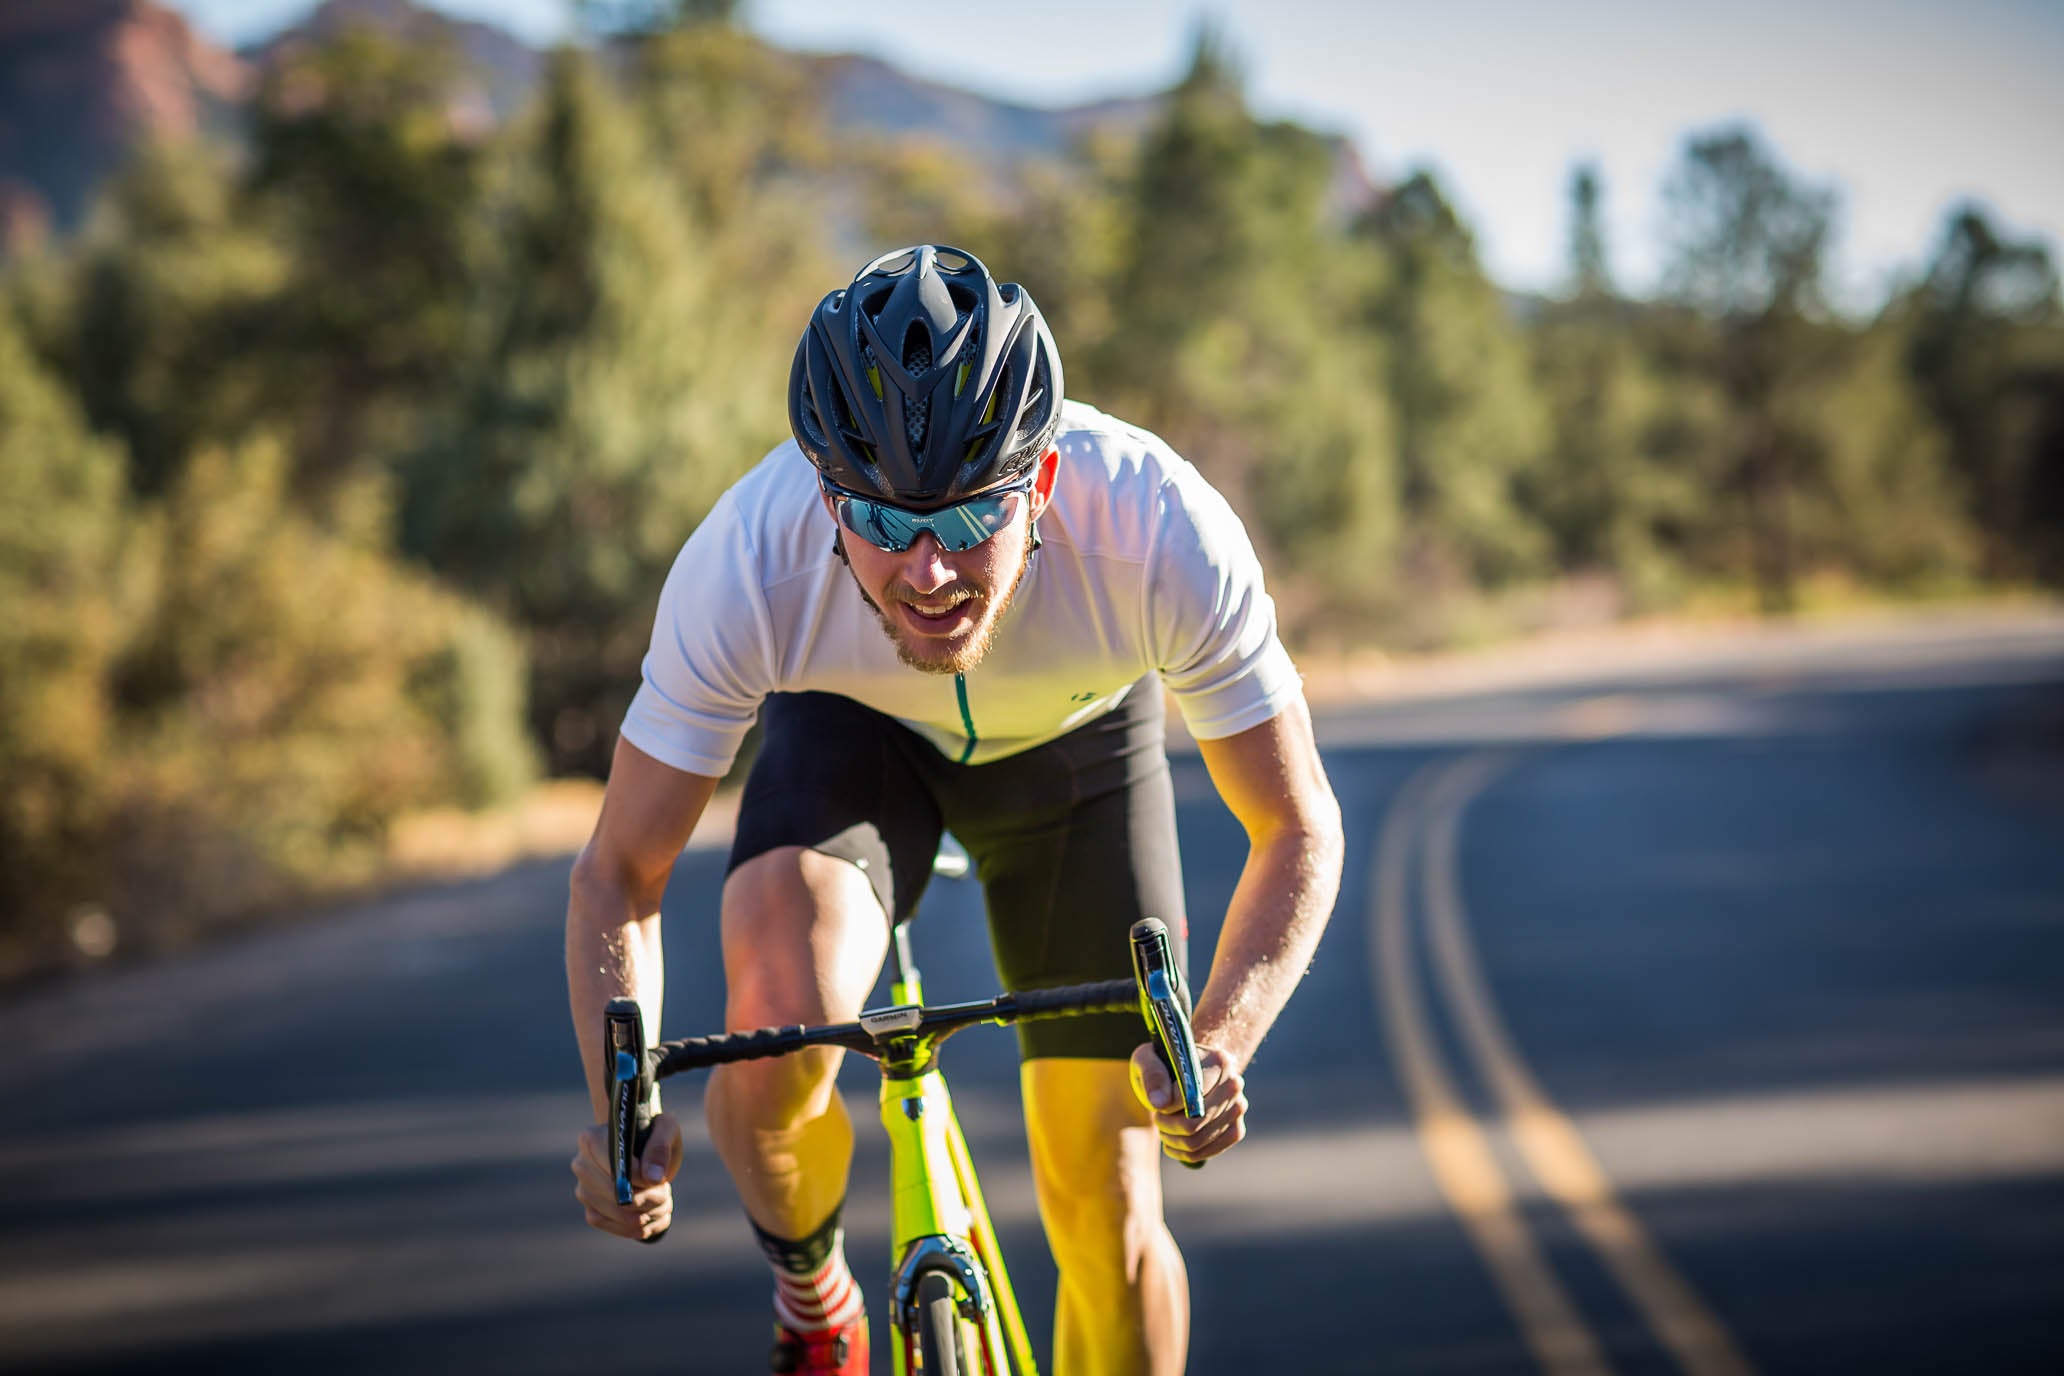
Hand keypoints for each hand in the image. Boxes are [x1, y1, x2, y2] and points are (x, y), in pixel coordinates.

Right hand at [570, 1112, 682, 1240]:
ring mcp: (583, 1190)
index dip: (640, 1178)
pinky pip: (613, 1226)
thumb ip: (660, 1147)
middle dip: (648, 1199)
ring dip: (647, 1214)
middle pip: (615, 1194)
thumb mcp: (665, 1129)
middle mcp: (581, 1164)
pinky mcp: (591, 1210)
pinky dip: (637, 1227)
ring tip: (662, 1202)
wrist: (645, 1149)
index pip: (614, 1165)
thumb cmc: (654, 1134)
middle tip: (664, 1194)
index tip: (659, 1180)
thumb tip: (652, 1178)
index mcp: (592, 1138)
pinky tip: (651, 1217)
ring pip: (617, 1213)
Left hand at [1128, 1043, 1247, 1163]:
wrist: (1182, 1073)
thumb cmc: (1162, 1063)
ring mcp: (1237, 1108)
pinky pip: (1207, 1152)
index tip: (1158, 1104)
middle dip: (1167, 1125)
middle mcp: (1234, 1084)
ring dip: (1172, 1140)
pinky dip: (1184, 1153)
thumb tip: (1160, 1104)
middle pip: (1196, 1121)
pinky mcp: (1236, 1130)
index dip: (1168, 1105)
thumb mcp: (1148, 1059)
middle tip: (1157, 1119)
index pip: (1192, 1094)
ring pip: (1197, 1140)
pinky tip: (1172, 1142)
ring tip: (1163, 1128)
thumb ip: (1152, 1075)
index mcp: (1218, 1061)